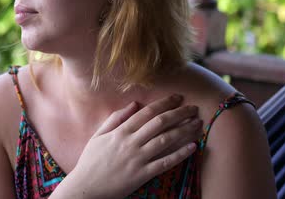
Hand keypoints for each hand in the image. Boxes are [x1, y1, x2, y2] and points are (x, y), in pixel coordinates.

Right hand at [59, 95, 201, 198]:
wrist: (86, 187)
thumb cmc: (91, 161)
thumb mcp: (98, 135)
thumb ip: (116, 118)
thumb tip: (134, 104)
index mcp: (120, 132)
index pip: (146, 112)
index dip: (164, 103)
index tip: (177, 97)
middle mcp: (130, 143)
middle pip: (160, 123)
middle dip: (179, 113)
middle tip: (193, 107)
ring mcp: (137, 159)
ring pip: (166, 140)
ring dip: (184, 130)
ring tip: (198, 123)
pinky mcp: (142, 175)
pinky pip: (165, 163)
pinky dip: (180, 154)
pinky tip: (193, 147)